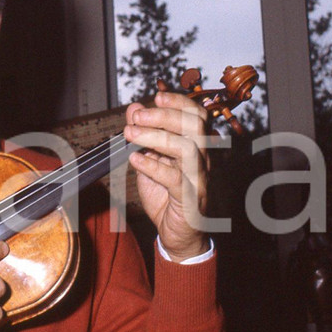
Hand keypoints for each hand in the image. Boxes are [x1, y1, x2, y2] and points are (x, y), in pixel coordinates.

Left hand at [124, 90, 210, 260]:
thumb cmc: (165, 196)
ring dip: (156, 137)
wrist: (177, 233)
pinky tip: (135, 160)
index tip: (157, 97)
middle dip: (165, 116)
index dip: (180, 103)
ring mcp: (199, 179)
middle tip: (137, 116)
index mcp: (196, 147)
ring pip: (186, 149)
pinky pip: (175, 179)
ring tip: (130, 134)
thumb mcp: (149, 160)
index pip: (197, 116)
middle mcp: (202, 159)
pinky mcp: (190, 199)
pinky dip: (153, 166)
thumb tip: (134, 109)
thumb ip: (143, 135)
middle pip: (194, 126)